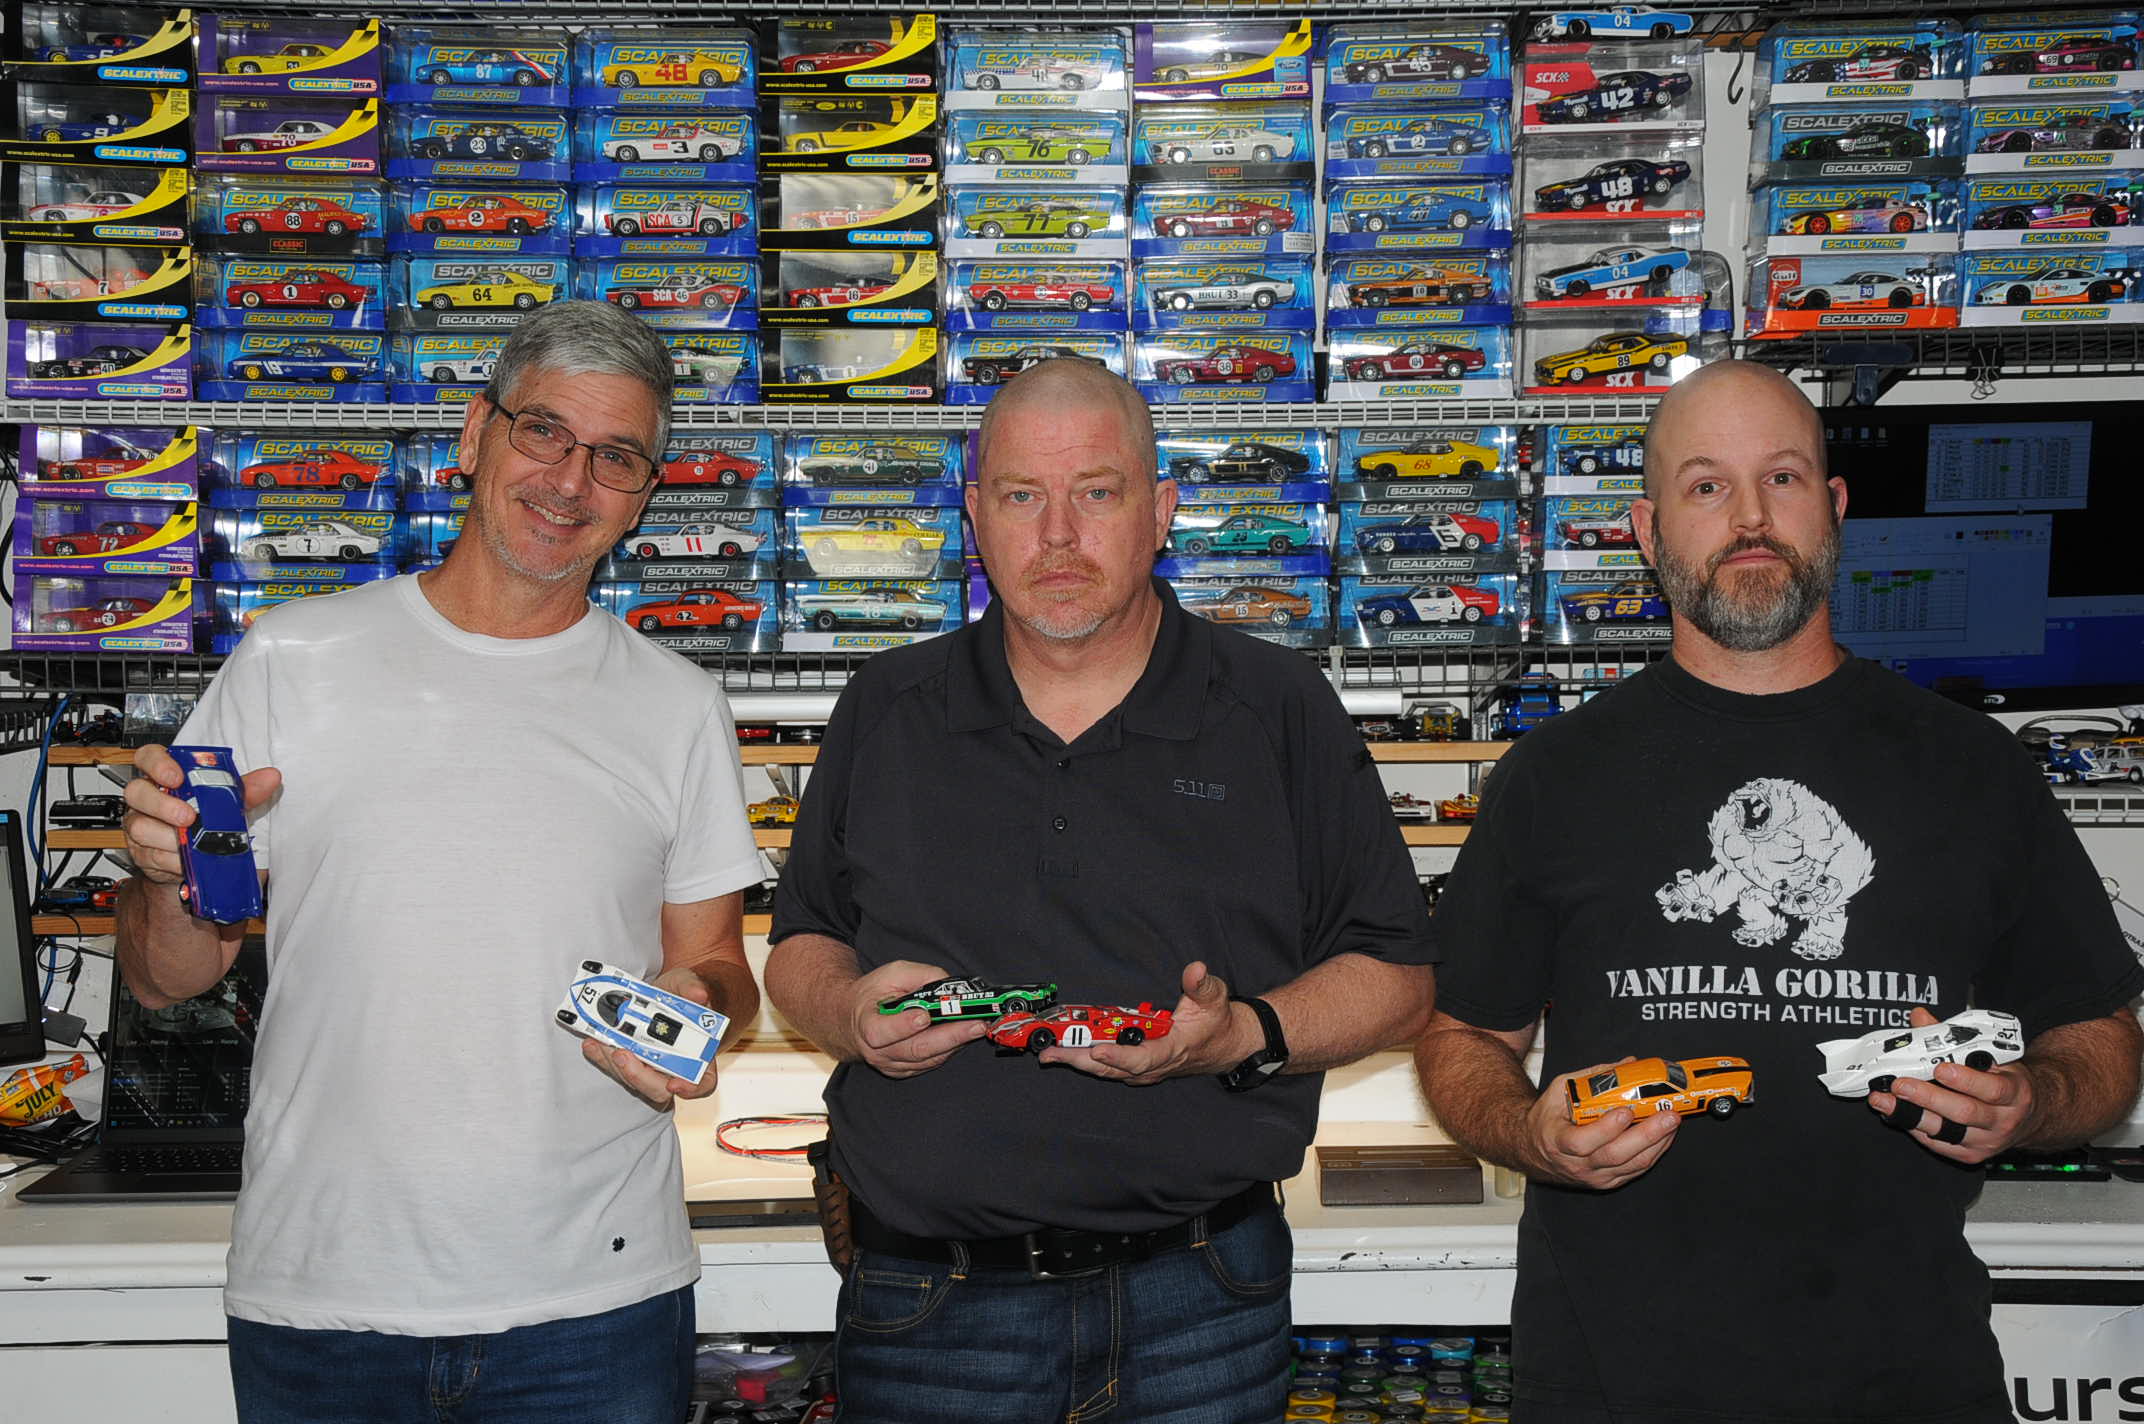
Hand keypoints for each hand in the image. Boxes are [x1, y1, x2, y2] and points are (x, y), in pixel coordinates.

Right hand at [121, 744, 280, 885]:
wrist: (197, 861)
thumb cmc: (207, 821)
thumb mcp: (228, 803)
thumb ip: (246, 790)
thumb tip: (270, 777)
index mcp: (165, 778)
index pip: (147, 757)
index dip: (157, 764)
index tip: (176, 777)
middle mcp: (147, 799)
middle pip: (137, 792)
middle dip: (162, 805)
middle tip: (188, 817)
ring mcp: (140, 825)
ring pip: (141, 827)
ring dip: (170, 837)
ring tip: (193, 843)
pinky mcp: (141, 852)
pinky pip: (151, 855)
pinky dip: (173, 859)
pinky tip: (188, 860)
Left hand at [581, 967, 725, 1108]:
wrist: (656, 992)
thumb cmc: (677, 992)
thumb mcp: (685, 982)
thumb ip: (691, 986)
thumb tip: (699, 994)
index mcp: (699, 1053)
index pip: (702, 1083)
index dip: (690, 1088)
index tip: (674, 1084)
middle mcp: (674, 1067)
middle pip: (659, 1088)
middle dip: (638, 1075)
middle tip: (623, 1054)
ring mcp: (649, 1068)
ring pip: (632, 1081)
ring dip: (615, 1065)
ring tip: (602, 1041)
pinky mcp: (628, 1063)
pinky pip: (614, 1068)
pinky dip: (600, 1057)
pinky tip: (592, 1042)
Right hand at [849, 961, 987, 1078]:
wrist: (854, 1019)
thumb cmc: (873, 995)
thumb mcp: (892, 973)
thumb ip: (921, 976)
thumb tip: (950, 987)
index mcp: (866, 1024)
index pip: (882, 1032)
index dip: (903, 1026)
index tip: (924, 1016)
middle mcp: (877, 1051)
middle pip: (915, 1049)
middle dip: (950, 1036)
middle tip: (975, 1024)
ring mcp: (892, 1064)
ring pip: (928, 1058)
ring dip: (956, 1043)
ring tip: (977, 1028)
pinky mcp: (905, 1071)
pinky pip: (931, 1063)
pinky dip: (949, 1049)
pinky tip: (963, 1036)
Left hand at [1037, 961, 1248, 1085]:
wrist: (1225, 1046)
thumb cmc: (1216, 1022)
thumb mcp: (1215, 997)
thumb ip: (1202, 984)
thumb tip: (1196, 969)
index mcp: (1173, 1048)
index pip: (1143, 1057)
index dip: (1120, 1056)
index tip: (1098, 1049)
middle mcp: (1156, 1064)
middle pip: (1114, 1068)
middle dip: (1081, 1061)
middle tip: (1052, 1053)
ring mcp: (1146, 1069)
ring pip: (1108, 1071)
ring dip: (1079, 1063)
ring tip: (1050, 1053)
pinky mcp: (1139, 1067)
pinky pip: (1110, 1068)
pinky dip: (1088, 1062)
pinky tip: (1068, 1053)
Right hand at [1521, 1057, 1680, 1189]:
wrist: (1534, 1149)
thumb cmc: (1547, 1119)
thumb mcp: (1559, 1091)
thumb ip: (1592, 1077)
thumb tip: (1628, 1065)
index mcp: (1558, 1142)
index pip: (1583, 1142)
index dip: (1606, 1129)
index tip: (1626, 1111)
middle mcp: (1577, 1164)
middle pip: (1615, 1155)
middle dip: (1646, 1135)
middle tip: (1667, 1116)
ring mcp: (1595, 1176)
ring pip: (1631, 1165)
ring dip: (1657, 1143)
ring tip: (1672, 1123)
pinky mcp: (1608, 1181)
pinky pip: (1636, 1170)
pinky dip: (1654, 1152)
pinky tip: (1664, 1136)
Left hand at [1866, 1007, 2037, 1164]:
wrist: (2028, 1116)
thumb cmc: (2006, 1080)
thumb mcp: (1992, 1056)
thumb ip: (1954, 1038)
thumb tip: (1920, 1017)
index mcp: (2014, 1092)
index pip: (1992, 1089)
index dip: (1965, 1080)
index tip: (1940, 1068)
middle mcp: (2003, 1120)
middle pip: (1964, 1112)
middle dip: (1928, 1097)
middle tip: (1900, 1084)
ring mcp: (1987, 1140)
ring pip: (1948, 1131)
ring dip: (1911, 1115)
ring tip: (1885, 1101)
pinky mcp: (1971, 1154)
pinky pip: (1939, 1145)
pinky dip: (1915, 1129)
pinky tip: (1896, 1114)